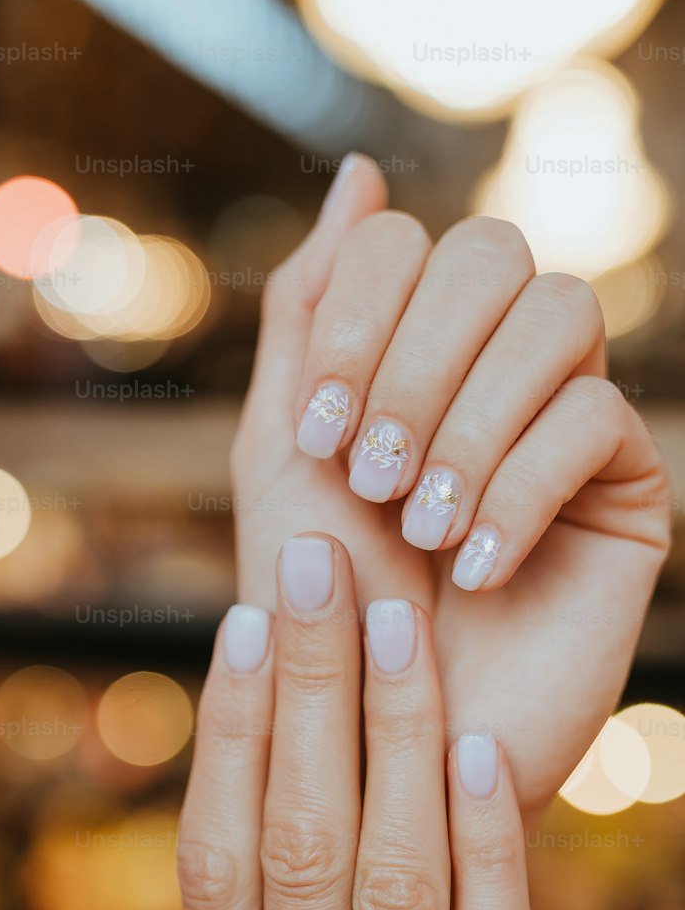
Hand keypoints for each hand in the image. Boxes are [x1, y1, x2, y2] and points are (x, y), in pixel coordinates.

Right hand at [177, 534, 581, 909]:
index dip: (229, 735)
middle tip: (313, 567)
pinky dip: (481, 848)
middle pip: (294, 841)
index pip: (215, 863)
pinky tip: (475, 753)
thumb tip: (255, 840)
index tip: (242, 630)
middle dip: (305, 691)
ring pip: (385, 878)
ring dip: (392, 735)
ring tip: (400, 620)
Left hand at [232, 158, 671, 820]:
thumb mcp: (283, 450)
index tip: (322, 433)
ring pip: (560, 317)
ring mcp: (565, 418)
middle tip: (371, 476)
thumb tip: (359, 174)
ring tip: (421, 527)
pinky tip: (476, 569)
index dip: (359, 319)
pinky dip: (519, 490)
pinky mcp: (626, 488)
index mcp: (408, 345)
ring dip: (470, 423)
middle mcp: (492, 365)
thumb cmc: (322, 600)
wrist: (382, 734)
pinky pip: (599, 422)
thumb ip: (310, 313)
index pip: (405, 242)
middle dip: (415, 364)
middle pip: (491, 255)